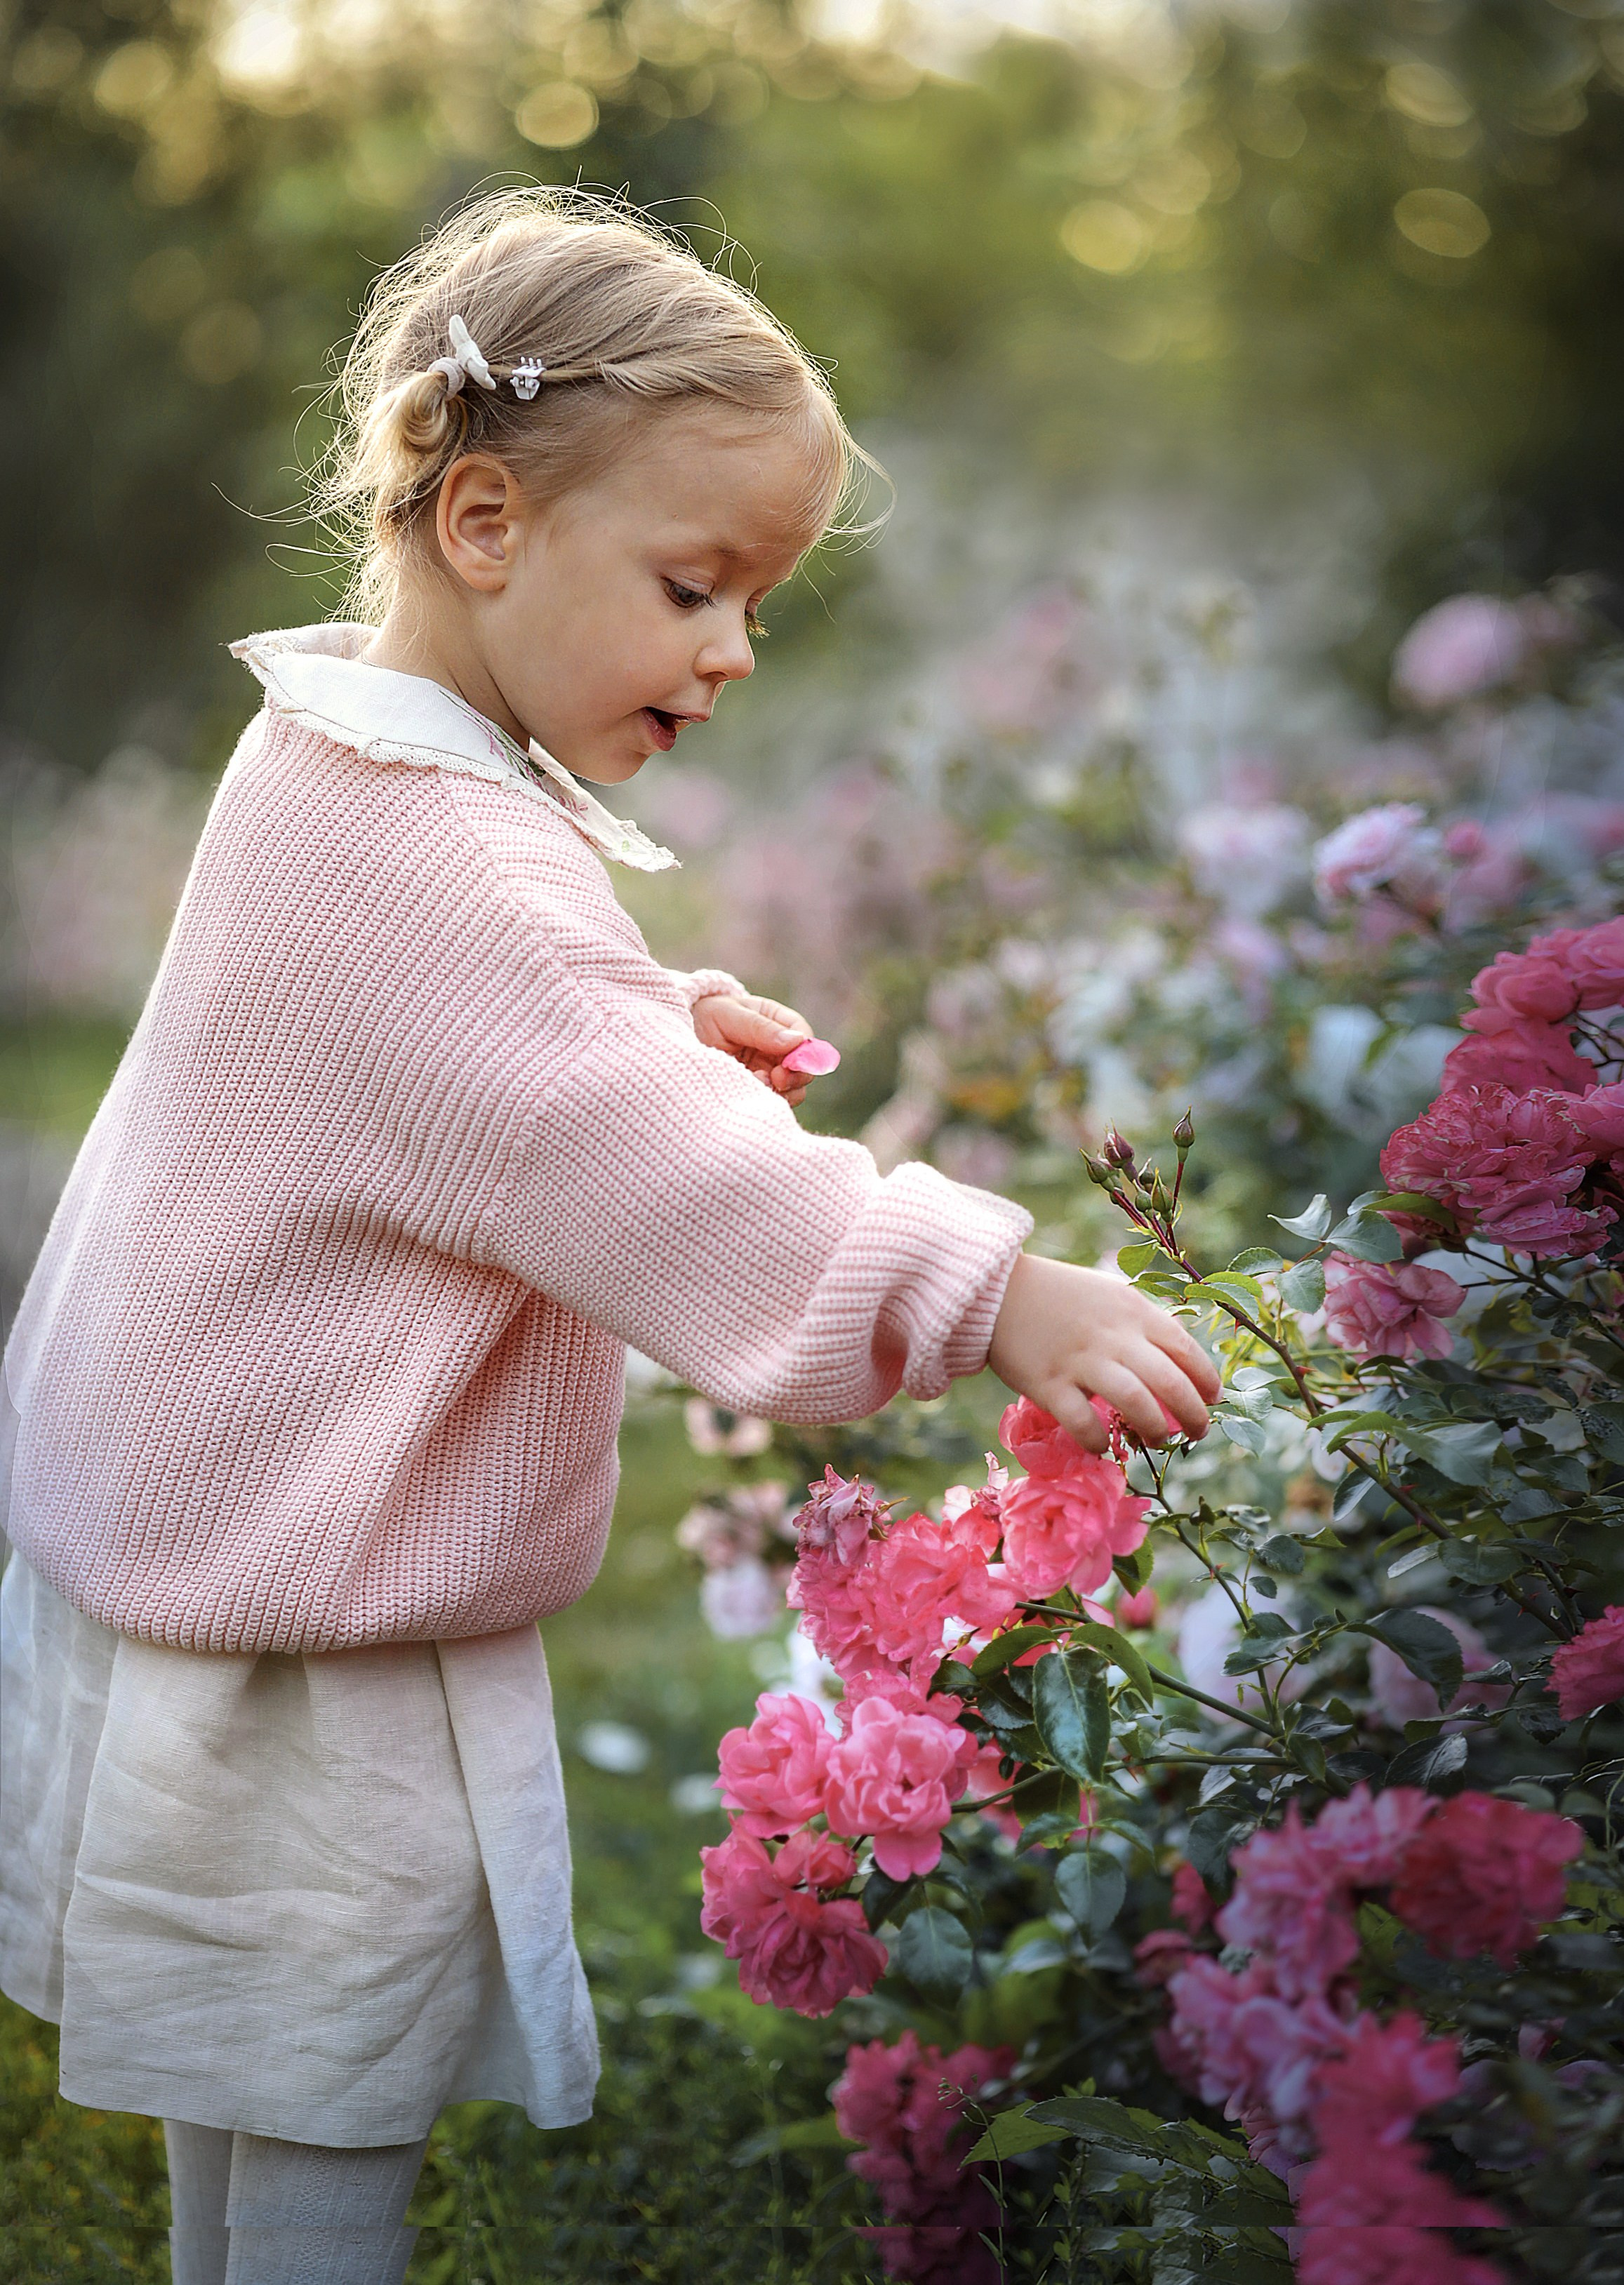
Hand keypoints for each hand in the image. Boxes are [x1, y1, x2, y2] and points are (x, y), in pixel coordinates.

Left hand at [692, 992, 818, 1105]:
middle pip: (804, 1067)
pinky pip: (771, 1101)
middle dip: (795, 1076)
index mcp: (776, 1021)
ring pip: (792, 1089)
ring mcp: (767, 1071)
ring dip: (780, 1091)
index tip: (788, 1064)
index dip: (803, 1052)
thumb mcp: (729, 1015)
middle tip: (776, 1079)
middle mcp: (777, 1048)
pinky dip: (764, 1100)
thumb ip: (760, 1028)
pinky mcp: (755, 1089)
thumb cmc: (704, 1017)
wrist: (676, 1036)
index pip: (803, 1036)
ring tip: (756, 1083)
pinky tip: (746, 1092)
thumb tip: (796, 1041)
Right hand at [987, 1254, 1219, 1451]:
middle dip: (1194, 1415)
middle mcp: (1113, 1336)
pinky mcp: (1048, 1384)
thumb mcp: (1111, 1296)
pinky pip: (1083, 1423)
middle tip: (1197, 1433)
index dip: (1206, 1380)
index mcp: (1133, 1311)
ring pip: (1136, 1404)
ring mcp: (1081, 1361)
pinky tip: (1102, 1447)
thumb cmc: (1060, 1296)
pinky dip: (1098, 1442)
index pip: (1185, 1349)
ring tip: (1159, 1439)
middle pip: (1170, 1383)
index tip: (1213, 1399)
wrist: (997, 1291)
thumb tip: (1176, 1367)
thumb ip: (1142, 1326)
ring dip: (1155, 1429)